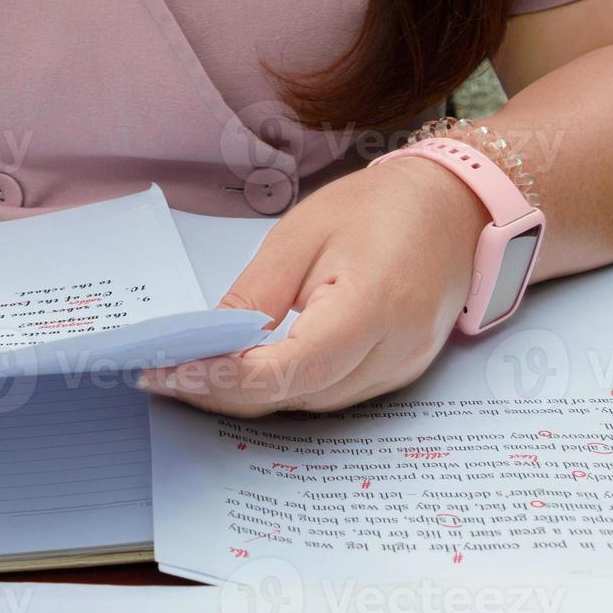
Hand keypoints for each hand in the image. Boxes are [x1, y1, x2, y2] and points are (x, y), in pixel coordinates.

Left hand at [139, 157, 489, 416]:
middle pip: (293, 395)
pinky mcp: (394, 374)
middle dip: (221, 391)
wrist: (455, 210)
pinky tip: (240, 372)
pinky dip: (280, 387)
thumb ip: (254, 296)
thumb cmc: (380, 210)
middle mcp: (393, 353)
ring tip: (186, 373)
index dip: (223, 378)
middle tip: (156, 376)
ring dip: (246, 395)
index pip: (288, 369)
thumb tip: (207, 343)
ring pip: (307, 403)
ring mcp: (399, 370)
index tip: (167, 372)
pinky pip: (327, 393)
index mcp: (373, 308)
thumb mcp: (302, 234)